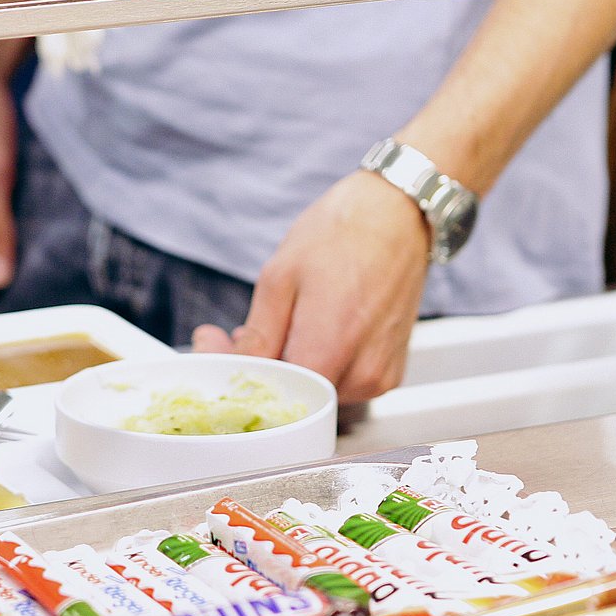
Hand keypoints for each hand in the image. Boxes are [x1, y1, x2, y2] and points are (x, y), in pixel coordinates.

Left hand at [193, 172, 427, 402]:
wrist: (397, 215)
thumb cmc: (343, 234)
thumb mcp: (281, 277)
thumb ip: (257, 336)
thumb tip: (229, 364)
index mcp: (330, 350)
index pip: (271, 399)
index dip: (239, 378)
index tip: (219, 351)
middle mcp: (362, 375)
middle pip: (295, 400)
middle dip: (262, 373)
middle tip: (244, 336)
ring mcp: (380, 378)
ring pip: (318, 395)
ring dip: (291, 369)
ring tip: (283, 326)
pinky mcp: (389, 373)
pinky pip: (342, 385)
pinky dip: (320, 366)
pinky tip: (313, 332)